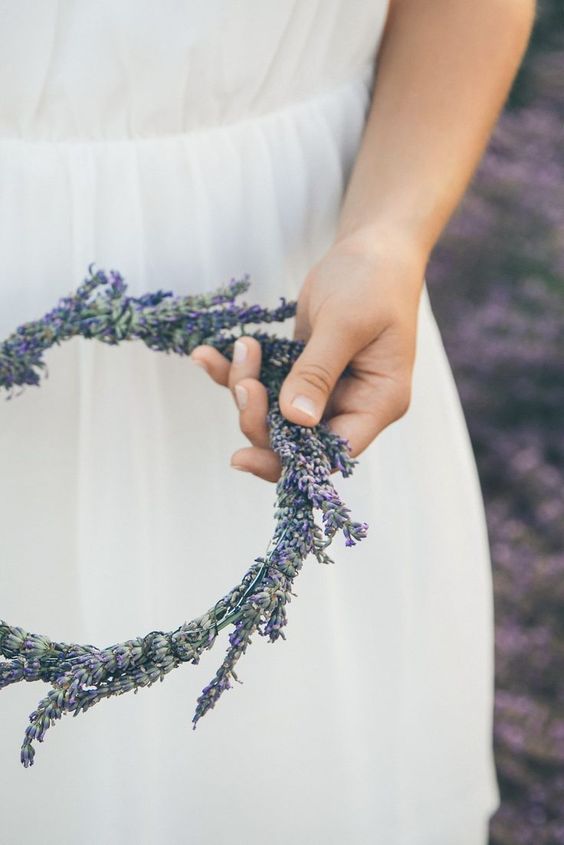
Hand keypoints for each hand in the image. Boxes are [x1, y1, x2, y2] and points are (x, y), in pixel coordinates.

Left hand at [190, 231, 426, 481]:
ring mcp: (325, 390)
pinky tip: (207, 355)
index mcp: (378, 401)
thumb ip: (318, 371)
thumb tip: (295, 419)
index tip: (243, 456)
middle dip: (259, 417)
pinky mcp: (301, 371)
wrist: (372, 246)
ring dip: (245, 387)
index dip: (289, 462)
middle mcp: (352, 404)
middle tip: (242, 380)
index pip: (334, 452)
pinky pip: (264, 383)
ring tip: (240, 347)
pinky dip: (235, 371)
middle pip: (297, 440)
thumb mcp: (344, 323)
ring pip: (273, 414)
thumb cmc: (371, 280)